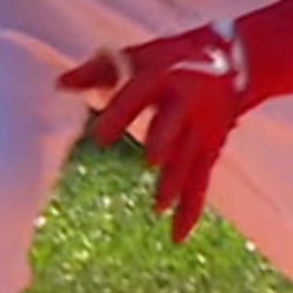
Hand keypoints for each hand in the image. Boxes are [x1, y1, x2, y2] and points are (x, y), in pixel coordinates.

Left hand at [59, 23, 258, 244]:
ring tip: (158, 206)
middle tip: (149, 160)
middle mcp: (184, 102)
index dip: (120, 114)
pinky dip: (190, 209)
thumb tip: (59, 85)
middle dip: (163, 141)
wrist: (233, 60)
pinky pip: (201, 181)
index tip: (99, 137)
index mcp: (161, 76)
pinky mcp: (212, 149)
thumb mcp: (137, 56)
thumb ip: (98, 72)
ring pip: (189, 157)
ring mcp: (201, 128)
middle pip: (173, 124)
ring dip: (175, 181)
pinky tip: (176, 236)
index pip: (138, 94)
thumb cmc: (172, 59)